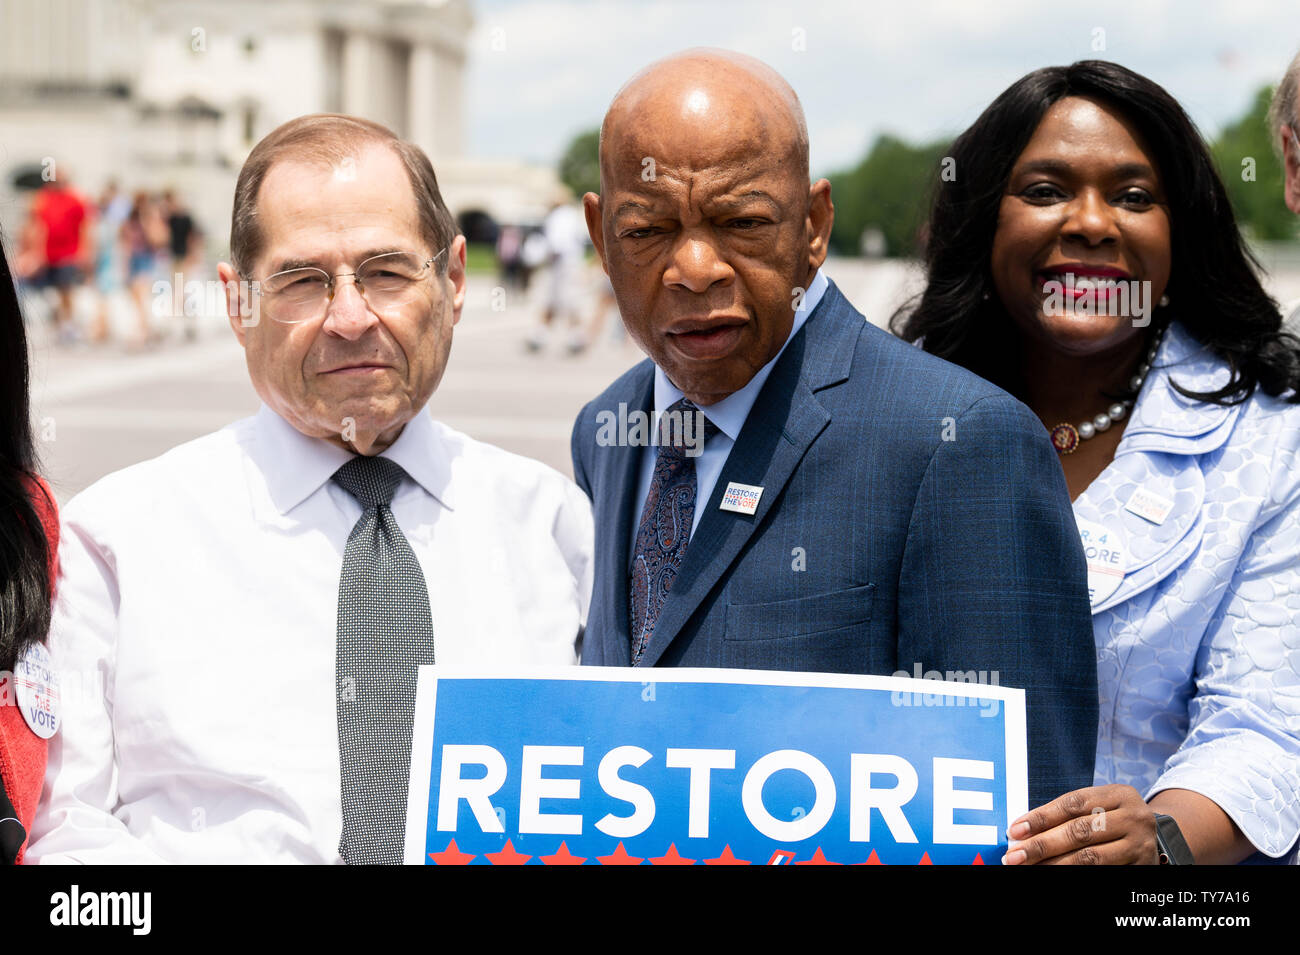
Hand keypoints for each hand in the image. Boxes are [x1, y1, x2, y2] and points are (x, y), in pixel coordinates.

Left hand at [1002, 784, 1158, 864]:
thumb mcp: (1097, 808)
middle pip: (1080, 831)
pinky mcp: (1142, 868)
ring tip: (1030, 867)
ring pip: (1090, 857)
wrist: (1155, 838)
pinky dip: (1076, 874)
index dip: (1041, 817)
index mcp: (1119, 794)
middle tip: (1015, 855)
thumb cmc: (1112, 819)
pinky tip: (1055, 874)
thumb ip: (1064, 816)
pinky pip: (1103, 872)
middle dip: (1042, 844)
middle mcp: (1134, 817)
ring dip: (1055, 864)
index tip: (1015, 831)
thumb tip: (1020, 831)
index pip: (1073, 804)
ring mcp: (1141, 845)